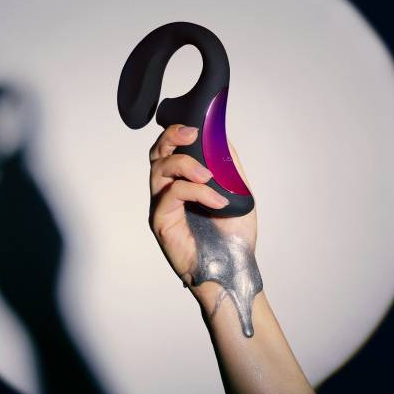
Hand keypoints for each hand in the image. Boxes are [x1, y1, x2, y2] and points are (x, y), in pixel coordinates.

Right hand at [148, 124, 257, 299]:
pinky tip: (216, 201)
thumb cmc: (233, 235)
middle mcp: (168, 192)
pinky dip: (196, 192)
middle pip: (157, 155)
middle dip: (171, 137)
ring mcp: (162, 206)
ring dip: (185, 165)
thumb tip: (220, 135)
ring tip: (208, 175)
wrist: (234, 267)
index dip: (176, 133)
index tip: (195, 127)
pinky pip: (171, 195)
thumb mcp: (237, 191)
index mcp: (183, 182)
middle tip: (191, 134)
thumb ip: (227, 165)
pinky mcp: (161, 222)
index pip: (169, 150)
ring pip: (160, 170)